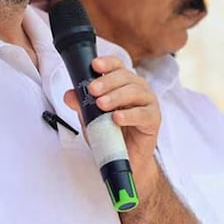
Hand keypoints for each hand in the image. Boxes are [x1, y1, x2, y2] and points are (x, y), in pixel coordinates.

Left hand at [64, 56, 162, 188]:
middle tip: (92, 90)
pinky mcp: (154, 120)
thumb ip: (82, 105)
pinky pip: (143, 114)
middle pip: (125, 76)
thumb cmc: (111, 134)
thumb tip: (69, 95)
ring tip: (102, 105)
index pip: (117, 66)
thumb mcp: (91, 119)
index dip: (107, 63)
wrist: (125, 160)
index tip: (94, 66)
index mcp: (123, 84)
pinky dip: (129, 115)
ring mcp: (148, 103)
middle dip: (107, 82)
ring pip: (135, 92)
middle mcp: (137, 89)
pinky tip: (117, 118)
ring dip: (116, 97)